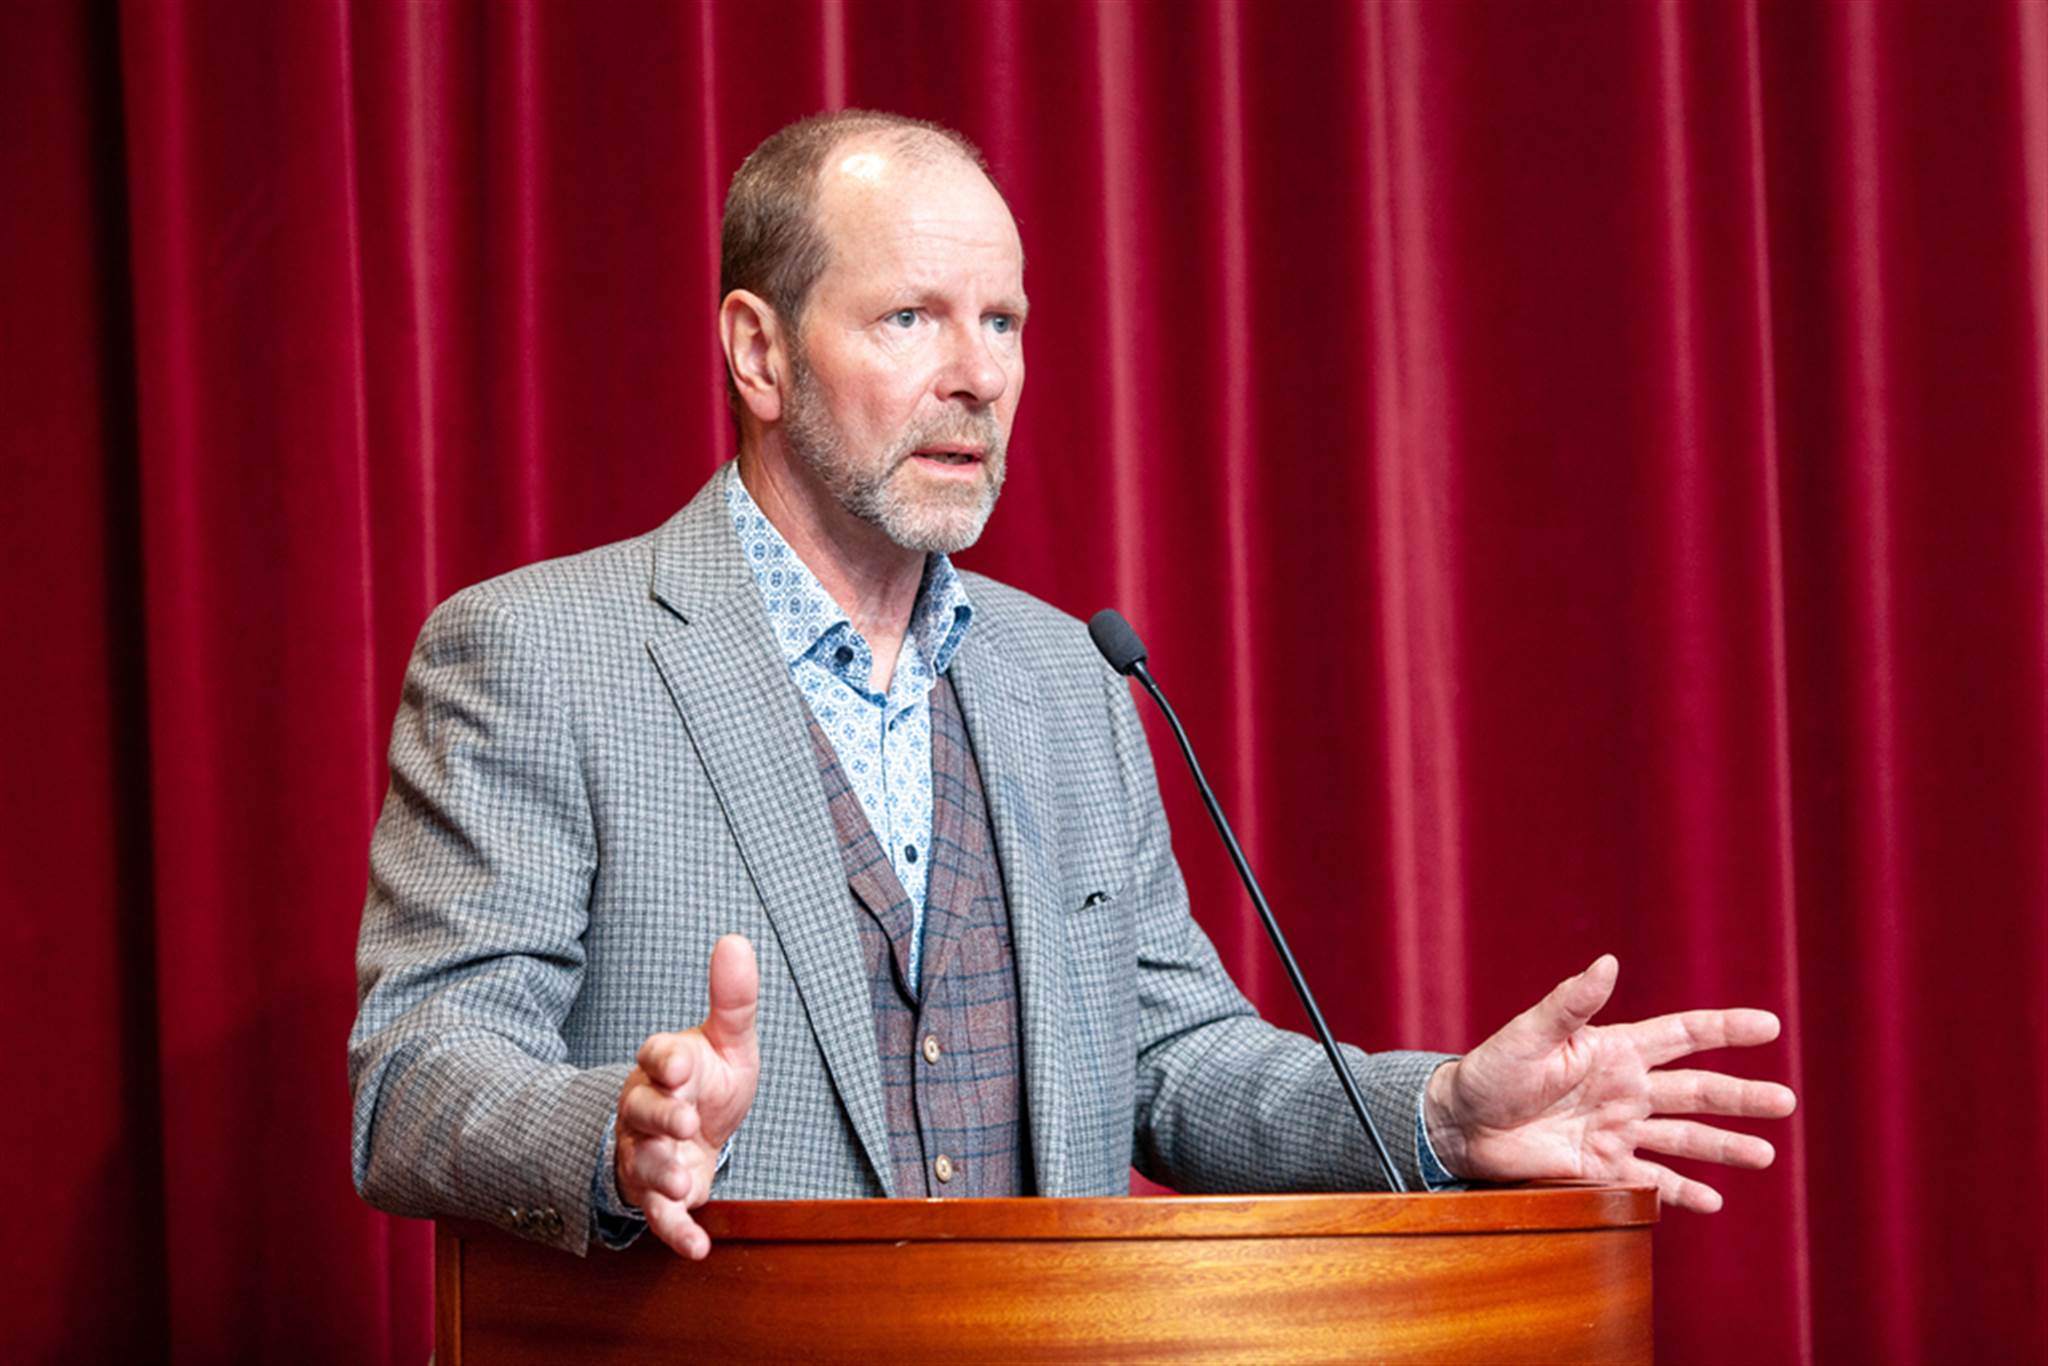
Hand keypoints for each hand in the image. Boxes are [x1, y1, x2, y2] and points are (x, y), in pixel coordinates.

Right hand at [615, 934, 760, 1257]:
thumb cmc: (709, 1080)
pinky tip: (698, 1248)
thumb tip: (737, 940)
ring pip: (643, 1164)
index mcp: (662, 1066)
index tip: (680, 1062)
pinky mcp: (657, 1196)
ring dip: (663, 1174)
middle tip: (686, 1122)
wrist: (695, 1133)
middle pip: (641, 1112)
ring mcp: (645, 1154)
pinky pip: (659, 1217)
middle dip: (661, 1118)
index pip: (655, 1057)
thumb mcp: (729, 1041)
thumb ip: (733, 999)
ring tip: (685, 1180)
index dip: (665, 1060)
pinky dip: (677, 1233)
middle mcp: (645, 1110)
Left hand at [1423, 954, 1794, 1212]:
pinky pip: (1653, 1181)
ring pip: (1685, 1138)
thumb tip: (1607, 962)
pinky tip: (1714, 1201)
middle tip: (1785, 1101)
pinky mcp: (1603, 1168)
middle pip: (1697, 1091)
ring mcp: (1618, 1130)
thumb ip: (1571, 1004)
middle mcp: (1625, 1090)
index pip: (1682, 1035)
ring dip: (1725, 1147)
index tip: (1770, 1025)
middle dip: (1741, 1097)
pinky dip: (1683, 1192)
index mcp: (1614, 1050)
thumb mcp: (1530, 1034)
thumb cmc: (1491, 1071)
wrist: (1461, 1124)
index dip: (1725, 1028)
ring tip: (1765, 1156)